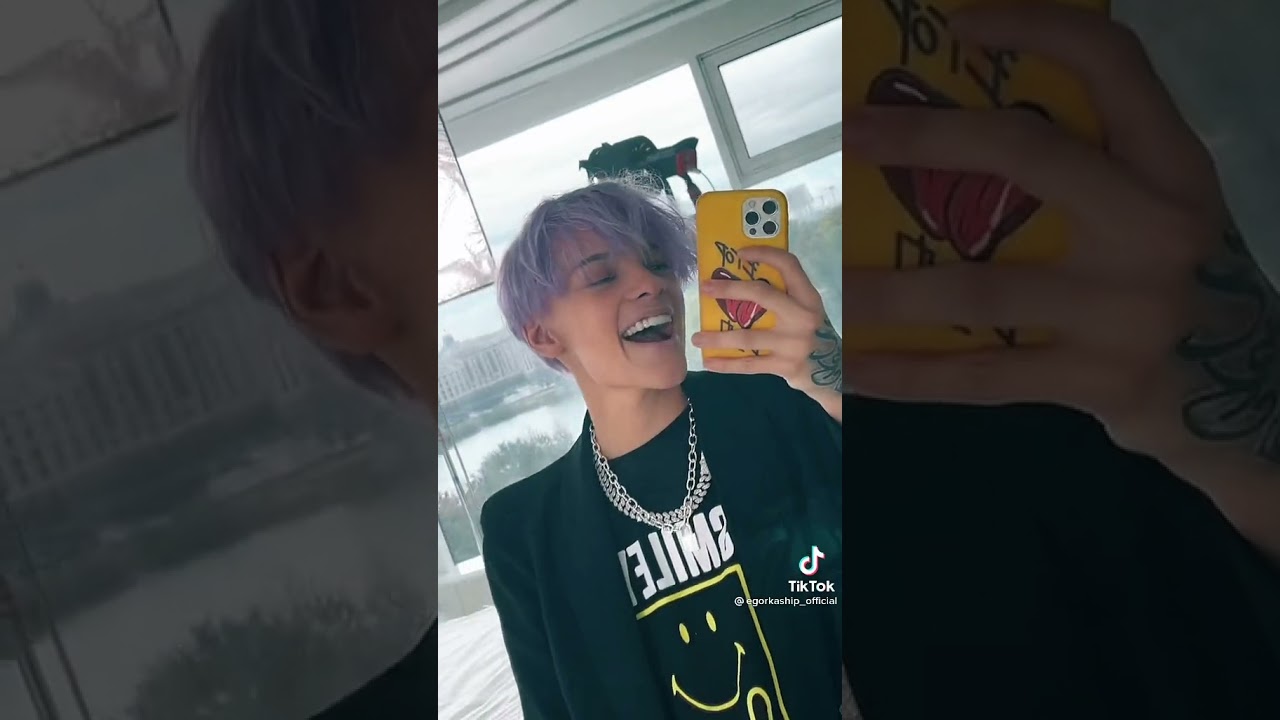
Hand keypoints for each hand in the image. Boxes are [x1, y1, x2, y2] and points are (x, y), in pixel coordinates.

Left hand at [691, 246, 841, 395]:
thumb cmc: (805, 329)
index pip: (789, 265)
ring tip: (696, 337)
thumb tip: (737, 272)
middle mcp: (804, 318)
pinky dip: (727, 364)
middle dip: (729, 289)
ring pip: (748, 336)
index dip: (764, 254)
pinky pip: (750, 365)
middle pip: (762, 295)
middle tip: (704, 289)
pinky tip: (709, 362)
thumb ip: (782, 292)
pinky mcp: (785, 366)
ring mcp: (794, 344)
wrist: (826, 368)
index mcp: (808, 297)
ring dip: (718, 337)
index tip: (739, 253)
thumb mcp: (803, 306)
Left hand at [843, 2, 1267, 457]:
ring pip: (982, 285)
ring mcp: (1126, 310)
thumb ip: (1081, 157)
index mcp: (1173, 165)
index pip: (1111, 64)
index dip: (1035, 26)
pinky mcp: (1095, 379)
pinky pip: (981, 375)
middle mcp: (1157, 228)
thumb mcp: (1148, 198)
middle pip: (1026, 155)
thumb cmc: (1156, 268)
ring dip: (891, 286)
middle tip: (852, 136)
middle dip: (925, 139)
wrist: (1223, 382)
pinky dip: (909, 374)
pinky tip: (853, 369)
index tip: (959, 24)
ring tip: (833, 281)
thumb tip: (943, 111)